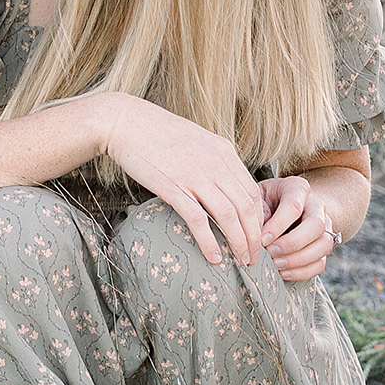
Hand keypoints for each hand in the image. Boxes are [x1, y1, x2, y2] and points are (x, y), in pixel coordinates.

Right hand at [97, 95, 265, 269]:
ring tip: (242, 261)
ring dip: (239, 242)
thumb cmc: (157, 132)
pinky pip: (199, 220)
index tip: (258, 236)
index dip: (260, 218)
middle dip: (255, 236)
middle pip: (247, 206)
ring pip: (229, 216)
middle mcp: (215, 162)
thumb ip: (215, 159)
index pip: (253, 191)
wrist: (125, 122)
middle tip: (255, 257)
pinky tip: (214, 257)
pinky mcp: (173, 187)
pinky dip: (210, 242)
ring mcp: (195, 175)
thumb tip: (225, 183)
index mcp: (224, 150)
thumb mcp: (197, 139)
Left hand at [260, 174, 337, 282]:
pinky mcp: (323, 247)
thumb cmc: (265, 201)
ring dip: (298, 260)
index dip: (278, 226)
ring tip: (276, 265)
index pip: (294, 206)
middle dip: (292, 243)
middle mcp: (316, 206)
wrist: (281, 206)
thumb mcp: (257, 196)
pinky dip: (302, 272)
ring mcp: (324, 227)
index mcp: (298, 188)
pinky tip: (283, 272)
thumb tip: (260, 230)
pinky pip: (321, 263)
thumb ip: (258, 209)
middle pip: (316, 225)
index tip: (262, 240)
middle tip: (271, 252)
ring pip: (324, 245)